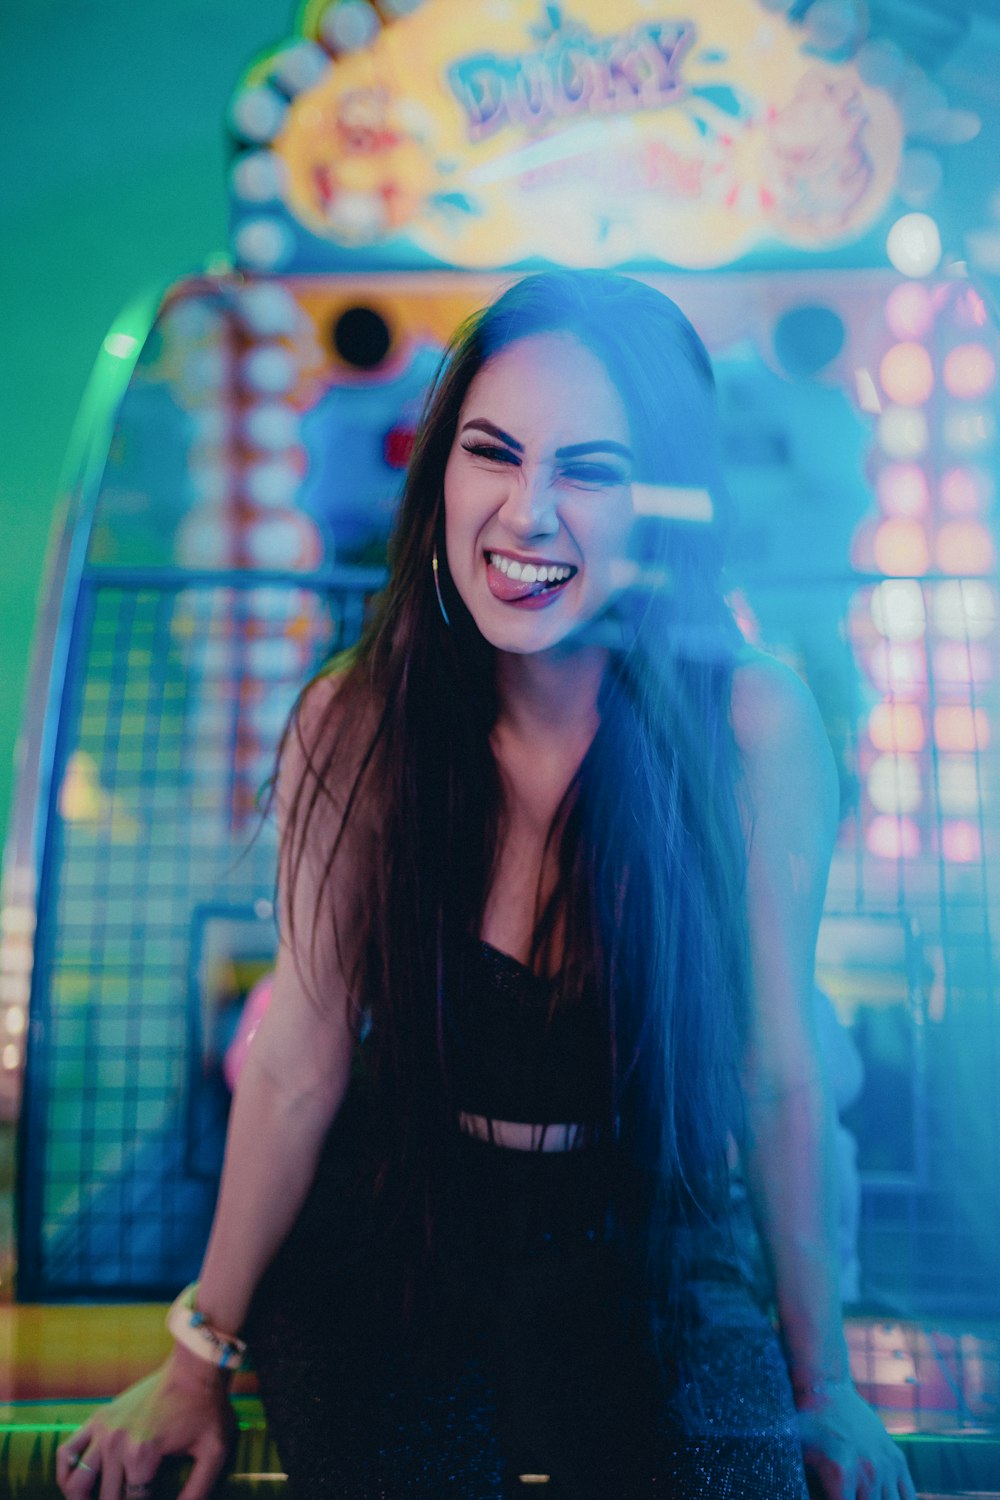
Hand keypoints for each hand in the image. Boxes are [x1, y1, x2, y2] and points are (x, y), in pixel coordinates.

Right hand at [56, 1348, 235, 1499]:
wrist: (193, 1365)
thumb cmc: (207, 1408)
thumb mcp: (214, 1452)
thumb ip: (197, 1490)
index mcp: (142, 1456)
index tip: (153, 1497)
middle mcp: (116, 1444)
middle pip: (106, 1498)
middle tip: (135, 1495)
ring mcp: (104, 1430)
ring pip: (76, 1482)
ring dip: (82, 1499)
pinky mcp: (99, 1418)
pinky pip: (68, 1451)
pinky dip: (65, 1473)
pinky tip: (75, 1485)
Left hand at [797, 1382, 915, 1499]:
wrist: (829, 1391)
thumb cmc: (811, 1425)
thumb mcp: (804, 1456)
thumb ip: (814, 1486)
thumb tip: (814, 1497)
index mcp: (842, 1475)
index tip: (838, 1495)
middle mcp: (868, 1472)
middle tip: (854, 1492)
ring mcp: (886, 1466)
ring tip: (864, 1492)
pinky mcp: (897, 1459)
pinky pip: (908, 1495)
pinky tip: (887, 1497)